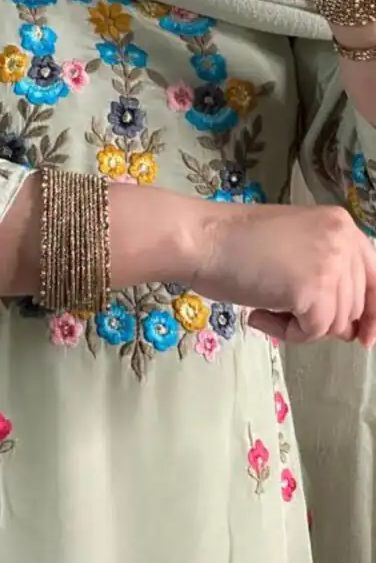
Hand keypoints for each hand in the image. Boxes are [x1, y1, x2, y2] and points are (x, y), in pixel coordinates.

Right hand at [193, 203, 375, 345]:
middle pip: (356, 306)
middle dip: (322, 320)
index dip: (373, 312)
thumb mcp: (294, 246)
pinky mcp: (314, 290)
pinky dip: (287, 332)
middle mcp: (343, 240)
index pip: (375, 276)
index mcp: (341, 225)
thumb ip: (324, 270)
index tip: (366, 338)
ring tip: (266, 307)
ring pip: (335, 324)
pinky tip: (260, 313)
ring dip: (300, 327)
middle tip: (283, 311)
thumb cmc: (234, 244)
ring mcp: (331, 264)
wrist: (203, 239)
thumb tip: (352, 325)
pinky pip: (313, 332)